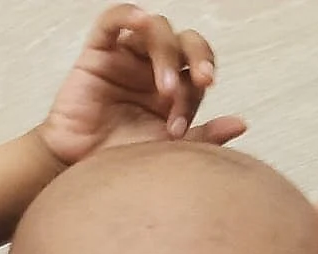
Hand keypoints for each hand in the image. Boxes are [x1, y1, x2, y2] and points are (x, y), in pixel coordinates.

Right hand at [37, 5, 245, 168]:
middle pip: (185, 41)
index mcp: (174, 90)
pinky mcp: (98, 52)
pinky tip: (141, 22)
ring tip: (164, 88)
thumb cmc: (119, 164)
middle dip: (199, 57)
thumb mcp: (166, 153)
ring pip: (157, 31)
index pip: (197, 72)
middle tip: (202, 81)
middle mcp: (153, 68)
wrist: (77, 173)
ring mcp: (127, 58)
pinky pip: (114, 21)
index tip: (180, 127)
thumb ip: (203, 137)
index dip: (197, 91)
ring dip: (166, 54)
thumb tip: (240, 123)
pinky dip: (130, 15)